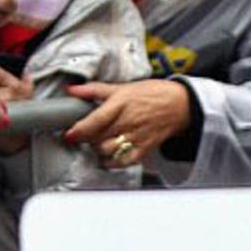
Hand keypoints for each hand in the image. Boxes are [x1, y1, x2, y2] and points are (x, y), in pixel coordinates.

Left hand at [63, 79, 190, 167]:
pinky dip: (112, 163)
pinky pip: (125, 161)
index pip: (96, 120)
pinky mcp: (144, 148)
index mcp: (121, 103)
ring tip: (94, 144)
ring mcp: (137, 136)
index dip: (80, 129)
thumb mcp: (122, 87)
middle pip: (99, 137)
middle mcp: (128, 121)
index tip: (69, 134)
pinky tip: (107, 158)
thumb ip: (94, 90)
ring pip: (109, 150)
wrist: (181, 104)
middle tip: (81, 137)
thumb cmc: (152, 94)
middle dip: (86, 139)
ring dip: (97, 150)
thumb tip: (72, 89)